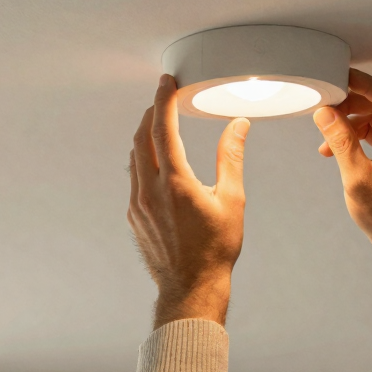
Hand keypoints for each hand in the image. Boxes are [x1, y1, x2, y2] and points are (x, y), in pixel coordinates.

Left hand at [128, 75, 249, 327]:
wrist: (191, 288)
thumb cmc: (215, 250)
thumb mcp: (232, 201)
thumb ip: (231, 158)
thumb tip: (238, 126)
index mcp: (174, 182)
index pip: (162, 127)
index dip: (164, 99)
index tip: (167, 83)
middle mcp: (149, 190)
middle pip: (141, 137)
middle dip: (151, 113)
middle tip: (164, 99)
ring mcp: (137, 205)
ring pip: (134, 158)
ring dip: (145, 136)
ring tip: (160, 125)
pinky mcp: (133, 217)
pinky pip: (133, 179)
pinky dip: (143, 161)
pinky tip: (157, 163)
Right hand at [313, 70, 371, 311]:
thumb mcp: (356, 181)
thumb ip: (341, 142)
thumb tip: (325, 113)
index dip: (364, 84)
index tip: (340, 78)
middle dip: (357, 100)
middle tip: (329, 106)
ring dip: (356, 117)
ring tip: (330, 136)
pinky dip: (361, 130)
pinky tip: (339, 146)